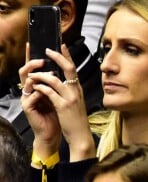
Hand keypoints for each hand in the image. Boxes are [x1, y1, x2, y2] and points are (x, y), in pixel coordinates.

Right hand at [19, 45, 61, 158]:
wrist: (54, 132)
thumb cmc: (58, 115)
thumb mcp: (61, 96)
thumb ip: (59, 83)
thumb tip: (65, 67)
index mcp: (38, 86)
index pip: (35, 68)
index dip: (34, 56)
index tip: (39, 44)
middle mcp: (30, 90)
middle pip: (25, 71)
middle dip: (33, 63)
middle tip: (43, 58)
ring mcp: (27, 98)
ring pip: (27, 81)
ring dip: (38, 77)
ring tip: (49, 74)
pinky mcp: (27, 107)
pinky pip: (32, 95)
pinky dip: (40, 92)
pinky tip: (46, 92)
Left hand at [20, 44, 94, 160]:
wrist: (81, 136)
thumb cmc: (77, 121)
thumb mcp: (76, 103)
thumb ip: (70, 92)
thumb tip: (61, 82)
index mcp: (78, 90)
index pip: (74, 69)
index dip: (67, 55)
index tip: (61, 45)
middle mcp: (76, 91)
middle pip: (68, 68)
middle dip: (56, 57)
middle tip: (47, 50)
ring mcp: (70, 98)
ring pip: (54, 79)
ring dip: (41, 74)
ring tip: (32, 74)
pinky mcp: (63, 106)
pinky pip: (49, 92)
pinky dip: (41, 87)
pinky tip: (35, 86)